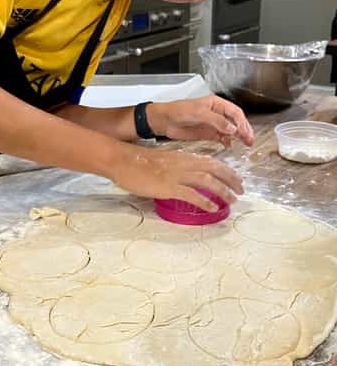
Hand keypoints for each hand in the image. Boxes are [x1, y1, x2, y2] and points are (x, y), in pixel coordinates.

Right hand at [111, 144, 243, 211]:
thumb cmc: (140, 162)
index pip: (211, 162)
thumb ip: (179, 167)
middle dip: (231, 180)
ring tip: (232, 200)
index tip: (235, 179)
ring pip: (208, 181)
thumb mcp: (165, 161)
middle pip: (215, 169)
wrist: (124, 161)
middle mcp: (184, 164)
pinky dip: (204, 201)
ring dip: (223, 191)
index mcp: (184, 157)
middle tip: (241, 190)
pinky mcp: (169, 187)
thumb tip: (188, 177)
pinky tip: (212, 207)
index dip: (226, 170)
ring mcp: (177, 175)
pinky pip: (191, 194)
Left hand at [148, 96, 254, 146]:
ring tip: (245, 144)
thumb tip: (232, 128)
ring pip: (230, 130)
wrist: (164, 121)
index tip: (244, 132)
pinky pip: (222, 137)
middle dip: (244, 130)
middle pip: (235, 121)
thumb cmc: (178, 111)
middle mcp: (217, 113)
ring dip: (238, 136)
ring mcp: (213, 124)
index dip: (242, 122)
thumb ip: (216, 121)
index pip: (234, 112)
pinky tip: (229, 145)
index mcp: (216, 104)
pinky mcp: (208, 133)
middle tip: (249, 140)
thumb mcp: (198, 113)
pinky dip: (227, 141)